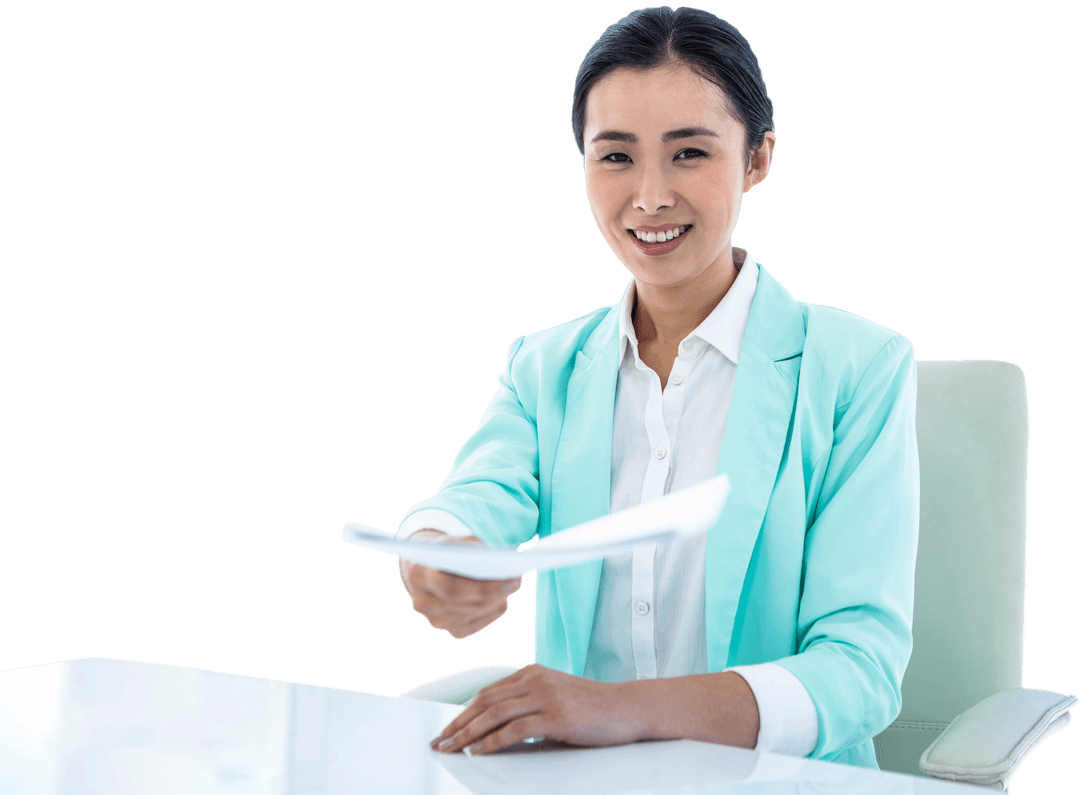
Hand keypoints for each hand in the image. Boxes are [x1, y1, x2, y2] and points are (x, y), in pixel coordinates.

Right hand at [399, 530, 522, 639]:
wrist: (422, 565)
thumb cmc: (444, 549)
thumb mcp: (455, 542)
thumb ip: (475, 550)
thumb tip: (503, 566)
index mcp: (419, 574)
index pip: (452, 590)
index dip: (483, 588)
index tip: (510, 580)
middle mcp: (423, 602)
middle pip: (467, 604)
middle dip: (495, 593)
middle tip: (516, 582)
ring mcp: (434, 619)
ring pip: (473, 614)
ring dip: (495, 601)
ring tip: (510, 587)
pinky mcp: (448, 629)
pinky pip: (475, 625)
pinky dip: (490, 613)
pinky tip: (500, 601)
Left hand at [429, 663, 641, 754]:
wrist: (627, 708)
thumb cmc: (592, 709)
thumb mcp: (554, 698)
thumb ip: (527, 705)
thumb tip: (493, 729)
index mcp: (532, 672)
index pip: (488, 693)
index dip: (463, 711)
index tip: (447, 729)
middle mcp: (535, 679)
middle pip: (485, 702)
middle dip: (458, 723)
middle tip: (439, 742)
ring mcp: (546, 696)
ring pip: (495, 714)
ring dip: (468, 733)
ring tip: (451, 748)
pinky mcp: (556, 715)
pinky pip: (515, 729)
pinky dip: (491, 741)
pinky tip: (478, 752)